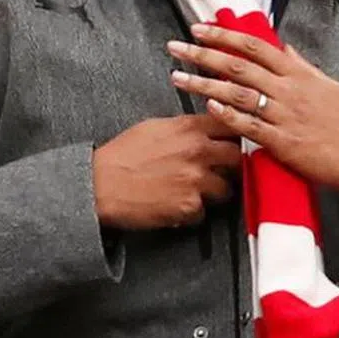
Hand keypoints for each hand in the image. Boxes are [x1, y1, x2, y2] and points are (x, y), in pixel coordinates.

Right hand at [93, 114, 241, 229]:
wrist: (100, 185)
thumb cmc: (121, 156)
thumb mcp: (154, 127)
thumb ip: (185, 127)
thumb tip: (203, 127)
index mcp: (189, 128)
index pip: (230, 125)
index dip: (234, 135)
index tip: (233, 141)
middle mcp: (197, 152)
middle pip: (238, 157)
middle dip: (232, 165)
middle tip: (222, 171)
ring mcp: (196, 180)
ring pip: (226, 188)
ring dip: (215, 192)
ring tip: (194, 191)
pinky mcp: (189, 206)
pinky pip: (205, 212)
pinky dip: (193, 211)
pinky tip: (176, 204)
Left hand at [167, 25, 338, 195]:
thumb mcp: (328, 85)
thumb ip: (303, 67)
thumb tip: (287, 49)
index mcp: (297, 73)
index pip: (254, 46)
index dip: (223, 35)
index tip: (198, 29)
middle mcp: (288, 89)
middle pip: (238, 65)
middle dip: (203, 54)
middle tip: (175, 47)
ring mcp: (284, 115)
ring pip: (237, 92)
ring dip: (204, 83)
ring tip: (178, 77)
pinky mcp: (283, 142)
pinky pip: (249, 125)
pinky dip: (228, 114)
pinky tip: (207, 106)